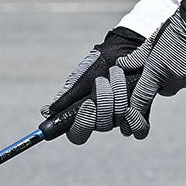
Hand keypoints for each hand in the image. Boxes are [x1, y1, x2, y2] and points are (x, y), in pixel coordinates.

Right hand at [45, 26, 144, 144]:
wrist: (123, 51)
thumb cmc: (98, 64)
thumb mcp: (81, 78)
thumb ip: (67, 95)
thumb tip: (46, 112)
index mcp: (84, 115)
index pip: (78, 135)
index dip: (82, 125)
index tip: (87, 104)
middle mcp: (101, 120)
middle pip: (102, 126)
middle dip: (104, 101)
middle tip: (102, 80)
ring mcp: (120, 119)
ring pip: (118, 121)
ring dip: (118, 96)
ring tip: (116, 73)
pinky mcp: (139, 115)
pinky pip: (138, 128)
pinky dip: (135, 117)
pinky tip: (133, 100)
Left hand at [118, 0, 185, 137]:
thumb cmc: (179, 26)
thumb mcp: (154, 39)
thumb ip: (138, 57)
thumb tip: (121, 65)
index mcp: (158, 71)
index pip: (142, 97)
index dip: (135, 109)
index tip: (130, 118)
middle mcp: (176, 80)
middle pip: (164, 89)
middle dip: (163, 80)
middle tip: (166, 61)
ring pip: (182, 82)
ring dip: (181, 72)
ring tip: (185, 51)